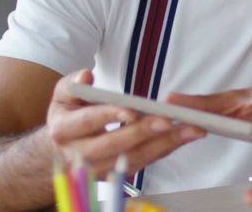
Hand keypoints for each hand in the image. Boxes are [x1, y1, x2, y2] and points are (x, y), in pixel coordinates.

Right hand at [47, 69, 205, 176]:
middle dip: (143, 132)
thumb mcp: (64, 93)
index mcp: (63, 130)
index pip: (89, 122)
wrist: (61, 148)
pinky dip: (165, 149)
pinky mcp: (115, 175)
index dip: (110, 115)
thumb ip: (74, 82)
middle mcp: (78, 154)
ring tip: (190, 129)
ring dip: (163, 144)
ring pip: (133, 158)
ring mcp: (97, 169)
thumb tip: (87, 75)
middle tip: (169, 119)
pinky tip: (184, 136)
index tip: (132, 111)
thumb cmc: (68, 114)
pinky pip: (143, 162)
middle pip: (114, 145)